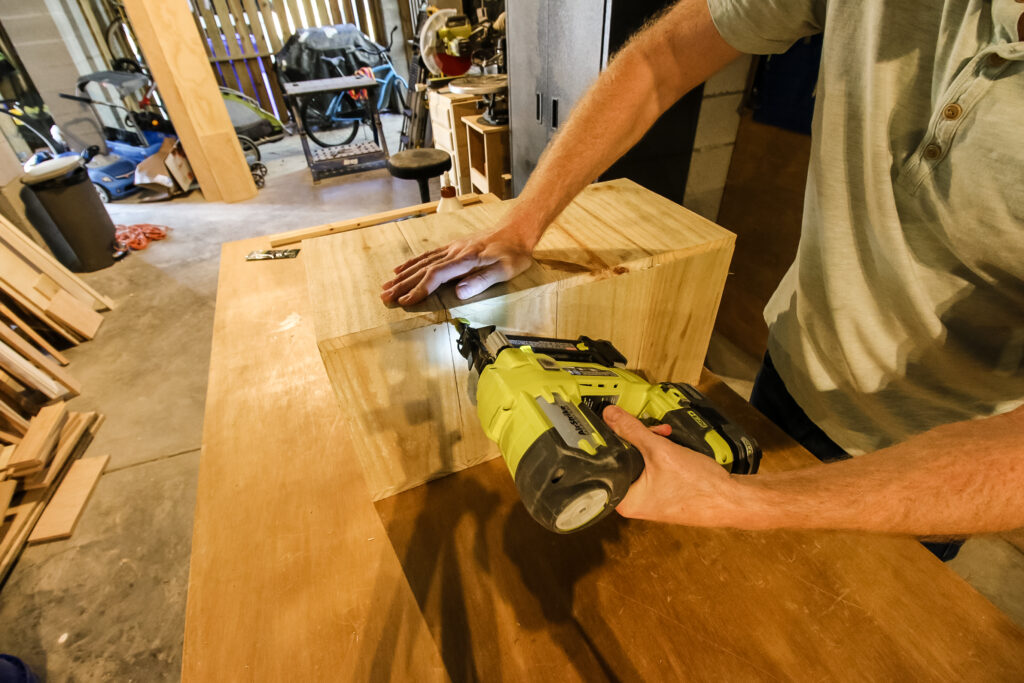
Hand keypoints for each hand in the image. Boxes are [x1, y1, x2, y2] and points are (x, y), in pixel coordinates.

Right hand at [380, 225, 535, 306]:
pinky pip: (427, 255)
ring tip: (386, 286)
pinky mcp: (452, 247)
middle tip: (385, 297)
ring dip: (402, 275)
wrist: (516, 231)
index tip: (405, 302)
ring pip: (421, 263)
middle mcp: (454, 253)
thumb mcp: (504, 270)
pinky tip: (400, 270)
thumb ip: (481, 281)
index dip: (419, 290)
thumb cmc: (513, 254)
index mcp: (465, 260)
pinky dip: (411, 263)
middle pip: (423, 269)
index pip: (436, 276)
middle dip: (403, 285)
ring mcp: (451, 249)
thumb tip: (458, 292)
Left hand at [602, 405, 743, 526]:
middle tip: (650, 430)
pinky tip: (671, 446)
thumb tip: (610, 416)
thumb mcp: (661, 451)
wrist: (731, 499)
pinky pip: (652, 469)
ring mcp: (649, 499)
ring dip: (650, 444)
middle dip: (636, 440)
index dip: (610, 442)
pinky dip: (659, 455)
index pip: (605, 466)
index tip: (613, 424)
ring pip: (639, 463)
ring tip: (665, 435)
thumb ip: (632, 431)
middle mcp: (633, 503)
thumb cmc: (700, 486)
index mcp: (625, 501)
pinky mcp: (662, 494)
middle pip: (622, 462)